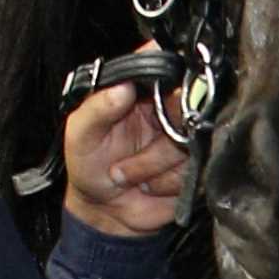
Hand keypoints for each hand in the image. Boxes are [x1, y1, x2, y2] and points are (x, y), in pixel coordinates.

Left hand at [57, 82, 190, 240]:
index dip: (167, 75)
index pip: (164, 64)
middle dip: (156, 137)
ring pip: (189, 141)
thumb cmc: (89, 167)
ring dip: (153, 165)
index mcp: (139, 90)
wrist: (107, 213)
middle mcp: (167, 108)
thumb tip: (123, 85)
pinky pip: (195, 168)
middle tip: (129, 150)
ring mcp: (186, 136)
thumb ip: (97, 107)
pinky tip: (149, 184)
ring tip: (128, 173)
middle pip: (188, 103)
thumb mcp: (80, 134)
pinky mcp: (198, 163)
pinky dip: (167, 182)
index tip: (156, 99)